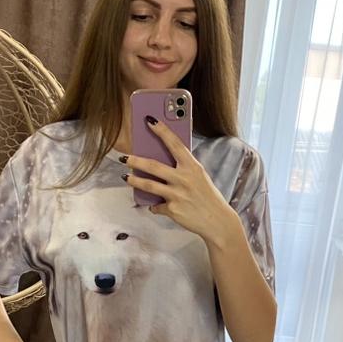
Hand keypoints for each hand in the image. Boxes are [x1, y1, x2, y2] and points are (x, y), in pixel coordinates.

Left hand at [123, 119, 237, 240]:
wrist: (217, 221)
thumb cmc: (207, 196)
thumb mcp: (199, 176)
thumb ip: (184, 168)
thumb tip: (162, 160)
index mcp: (192, 166)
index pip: (174, 143)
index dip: (161, 130)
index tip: (149, 120)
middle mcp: (184, 178)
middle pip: (153, 166)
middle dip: (135, 160)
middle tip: (124, 157)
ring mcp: (177, 195)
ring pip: (148, 185)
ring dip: (134, 181)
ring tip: (125, 177)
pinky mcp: (172, 209)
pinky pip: (156, 206)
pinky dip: (154, 206)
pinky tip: (154, 205)